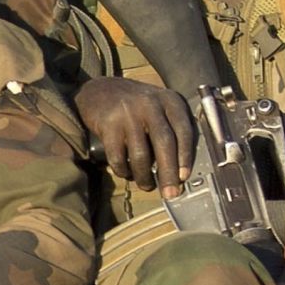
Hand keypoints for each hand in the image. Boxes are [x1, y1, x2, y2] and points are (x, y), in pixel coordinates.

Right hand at [74, 75, 194, 189]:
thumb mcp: (158, 107)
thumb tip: (180, 171)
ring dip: (145, 176)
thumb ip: (171, 129)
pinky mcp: (108, 124)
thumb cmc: (135, 107)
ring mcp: (128, 113)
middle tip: (171, 194)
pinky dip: (123, 171)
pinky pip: (119, 157)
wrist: (98, 91)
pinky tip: (126, 173)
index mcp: (168, 100)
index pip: (183, 130)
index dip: (186, 156)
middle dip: (168, 173)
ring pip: (141, 154)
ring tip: (147, 185)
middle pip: (164, 143)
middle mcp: (150, 103)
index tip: (184, 177)